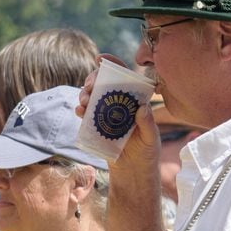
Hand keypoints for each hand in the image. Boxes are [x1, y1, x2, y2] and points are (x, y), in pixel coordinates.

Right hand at [77, 54, 161, 172]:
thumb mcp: (151, 138)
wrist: (134, 171)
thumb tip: (141, 108)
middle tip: (89, 86)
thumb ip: (148, 124)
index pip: (125, 76)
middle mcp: (119, 103)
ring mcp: (106, 113)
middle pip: (103, 82)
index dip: (113, 64)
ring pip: (92, 96)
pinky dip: (80, 110)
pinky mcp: (96, 126)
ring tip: (84, 101)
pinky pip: (86, 114)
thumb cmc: (148, 152)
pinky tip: (79, 111)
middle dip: (93, 79)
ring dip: (84, 94)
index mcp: (135, 100)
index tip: (101, 58)